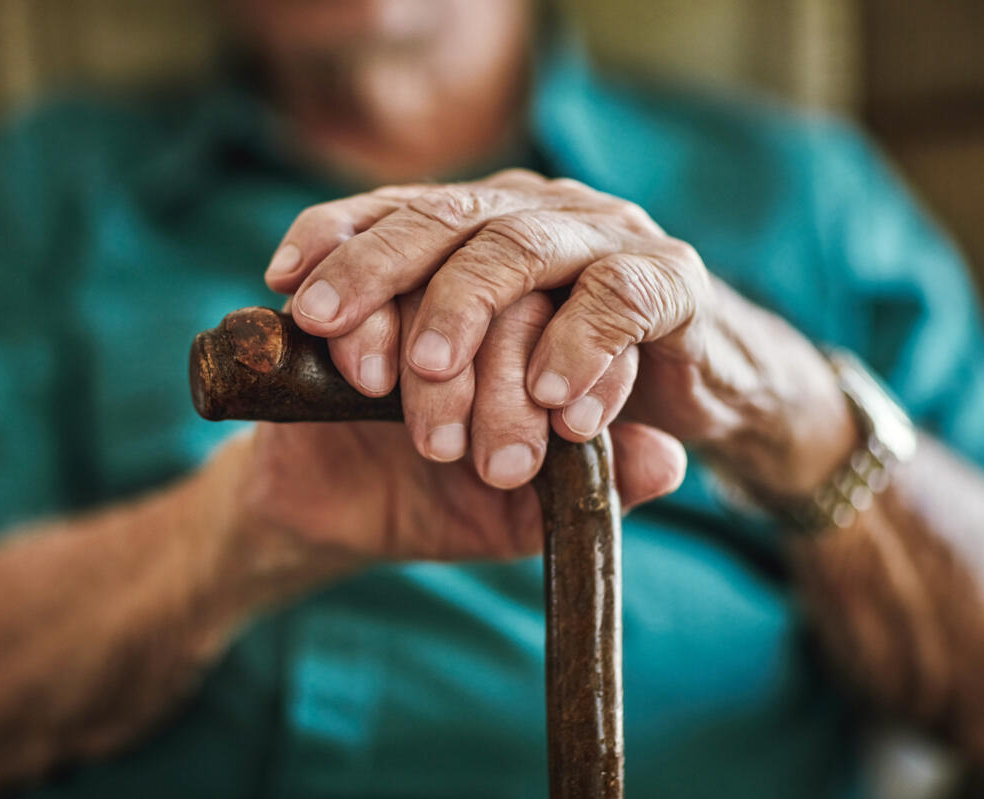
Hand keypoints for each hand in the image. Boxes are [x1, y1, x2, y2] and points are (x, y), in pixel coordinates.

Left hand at [265, 169, 855, 496]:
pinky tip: (553, 407)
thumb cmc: (543, 413)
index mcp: (468, 230)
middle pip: (441, 220)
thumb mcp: (454, 411)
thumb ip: (392, 377)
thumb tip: (294, 334)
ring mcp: (598, 237)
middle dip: (382, 282)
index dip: (336, 247)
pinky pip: (618, 298)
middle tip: (351, 362)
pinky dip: (580, 348)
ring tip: (434, 378)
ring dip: (470, 314)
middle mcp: (527, 215)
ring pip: (518, 250)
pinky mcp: (668, 280)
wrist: (690, 409)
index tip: (295, 305)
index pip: (386, 211)